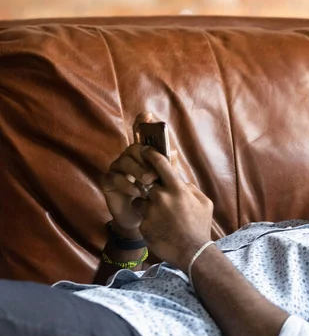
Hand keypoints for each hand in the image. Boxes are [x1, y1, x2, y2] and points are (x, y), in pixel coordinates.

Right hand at [100, 112, 159, 237]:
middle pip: (134, 148)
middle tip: (154, 172)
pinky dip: (126, 184)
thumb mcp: (164, 184)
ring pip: (124, 161)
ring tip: (147, 183)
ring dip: (137, 171)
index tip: (148, 114)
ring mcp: (116, 169)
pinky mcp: (108, 182)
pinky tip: (136, 192)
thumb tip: (174, 151)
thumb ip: (168, 167)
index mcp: (143, 157)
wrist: (142, 221)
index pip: (141, 136)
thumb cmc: (155, 200)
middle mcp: (128, 159)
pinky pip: (114, 177)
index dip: (142, 123)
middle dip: (145, 158)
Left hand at [132, 147, 213, 268]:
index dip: (150, 153)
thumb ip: (190, 188)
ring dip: (146, 205)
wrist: (192, 253)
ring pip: (140, 200)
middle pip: (146, 182)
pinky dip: (148, 219)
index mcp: (177, 189)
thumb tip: (180, 181)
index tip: (145, 150)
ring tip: (160, 216)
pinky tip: (159, 227)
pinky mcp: (144, 225)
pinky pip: (141, 216)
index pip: (159, 163)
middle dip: (148, 185)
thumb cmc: (200, 227)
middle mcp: (162, 197)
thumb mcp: (204, 203)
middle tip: (156, 192)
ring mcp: (151, 211)